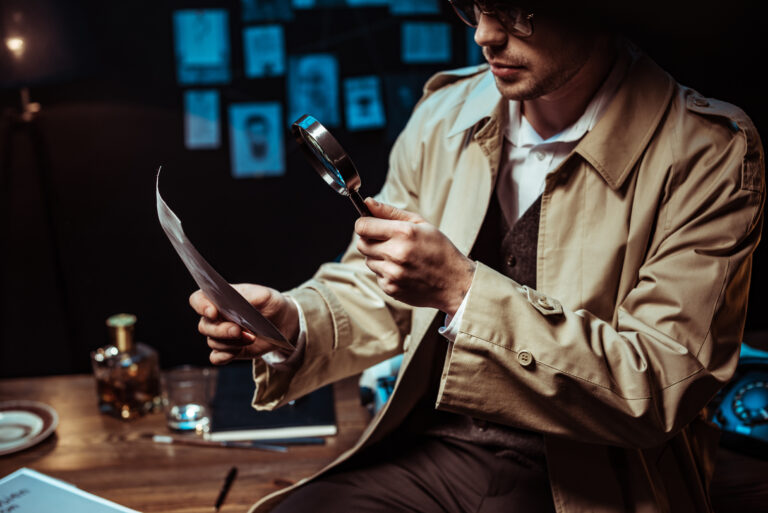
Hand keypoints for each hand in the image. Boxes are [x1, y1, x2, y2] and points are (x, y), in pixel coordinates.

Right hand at [189, 284, 298, 364]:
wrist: (283, 322)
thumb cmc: (270, 303)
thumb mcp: (264, 294)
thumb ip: (248, 296)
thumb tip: (234, 301)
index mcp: (220, 298)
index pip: (198, 299)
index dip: (201, 306)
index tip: (213, 312)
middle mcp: (216, 317)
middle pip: (204, 326)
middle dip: (221, 330)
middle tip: (239, 330)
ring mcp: (221, 335)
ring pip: (213, 342)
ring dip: (231, 343)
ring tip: (252, 337)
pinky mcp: (229, 350)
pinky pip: (216, 357)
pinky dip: (224, 357)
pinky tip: (236, 353)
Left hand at [355, 198, 475, 315]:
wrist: (454, 283)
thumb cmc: (439, 250)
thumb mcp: (420, 223)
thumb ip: (390, 212)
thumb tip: (368, 203)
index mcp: (403, 233)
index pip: (363, 226)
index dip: (364, 224)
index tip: (370, 225)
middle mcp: (396, 254)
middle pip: (362, 244)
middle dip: (370, 240)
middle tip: (387, 241)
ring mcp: (392, 273)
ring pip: (368, 260)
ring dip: (378, 257)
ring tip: (399, 257)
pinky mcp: (391, 288)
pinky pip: (377, 275)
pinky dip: (385, 272)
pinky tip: (403, 270)